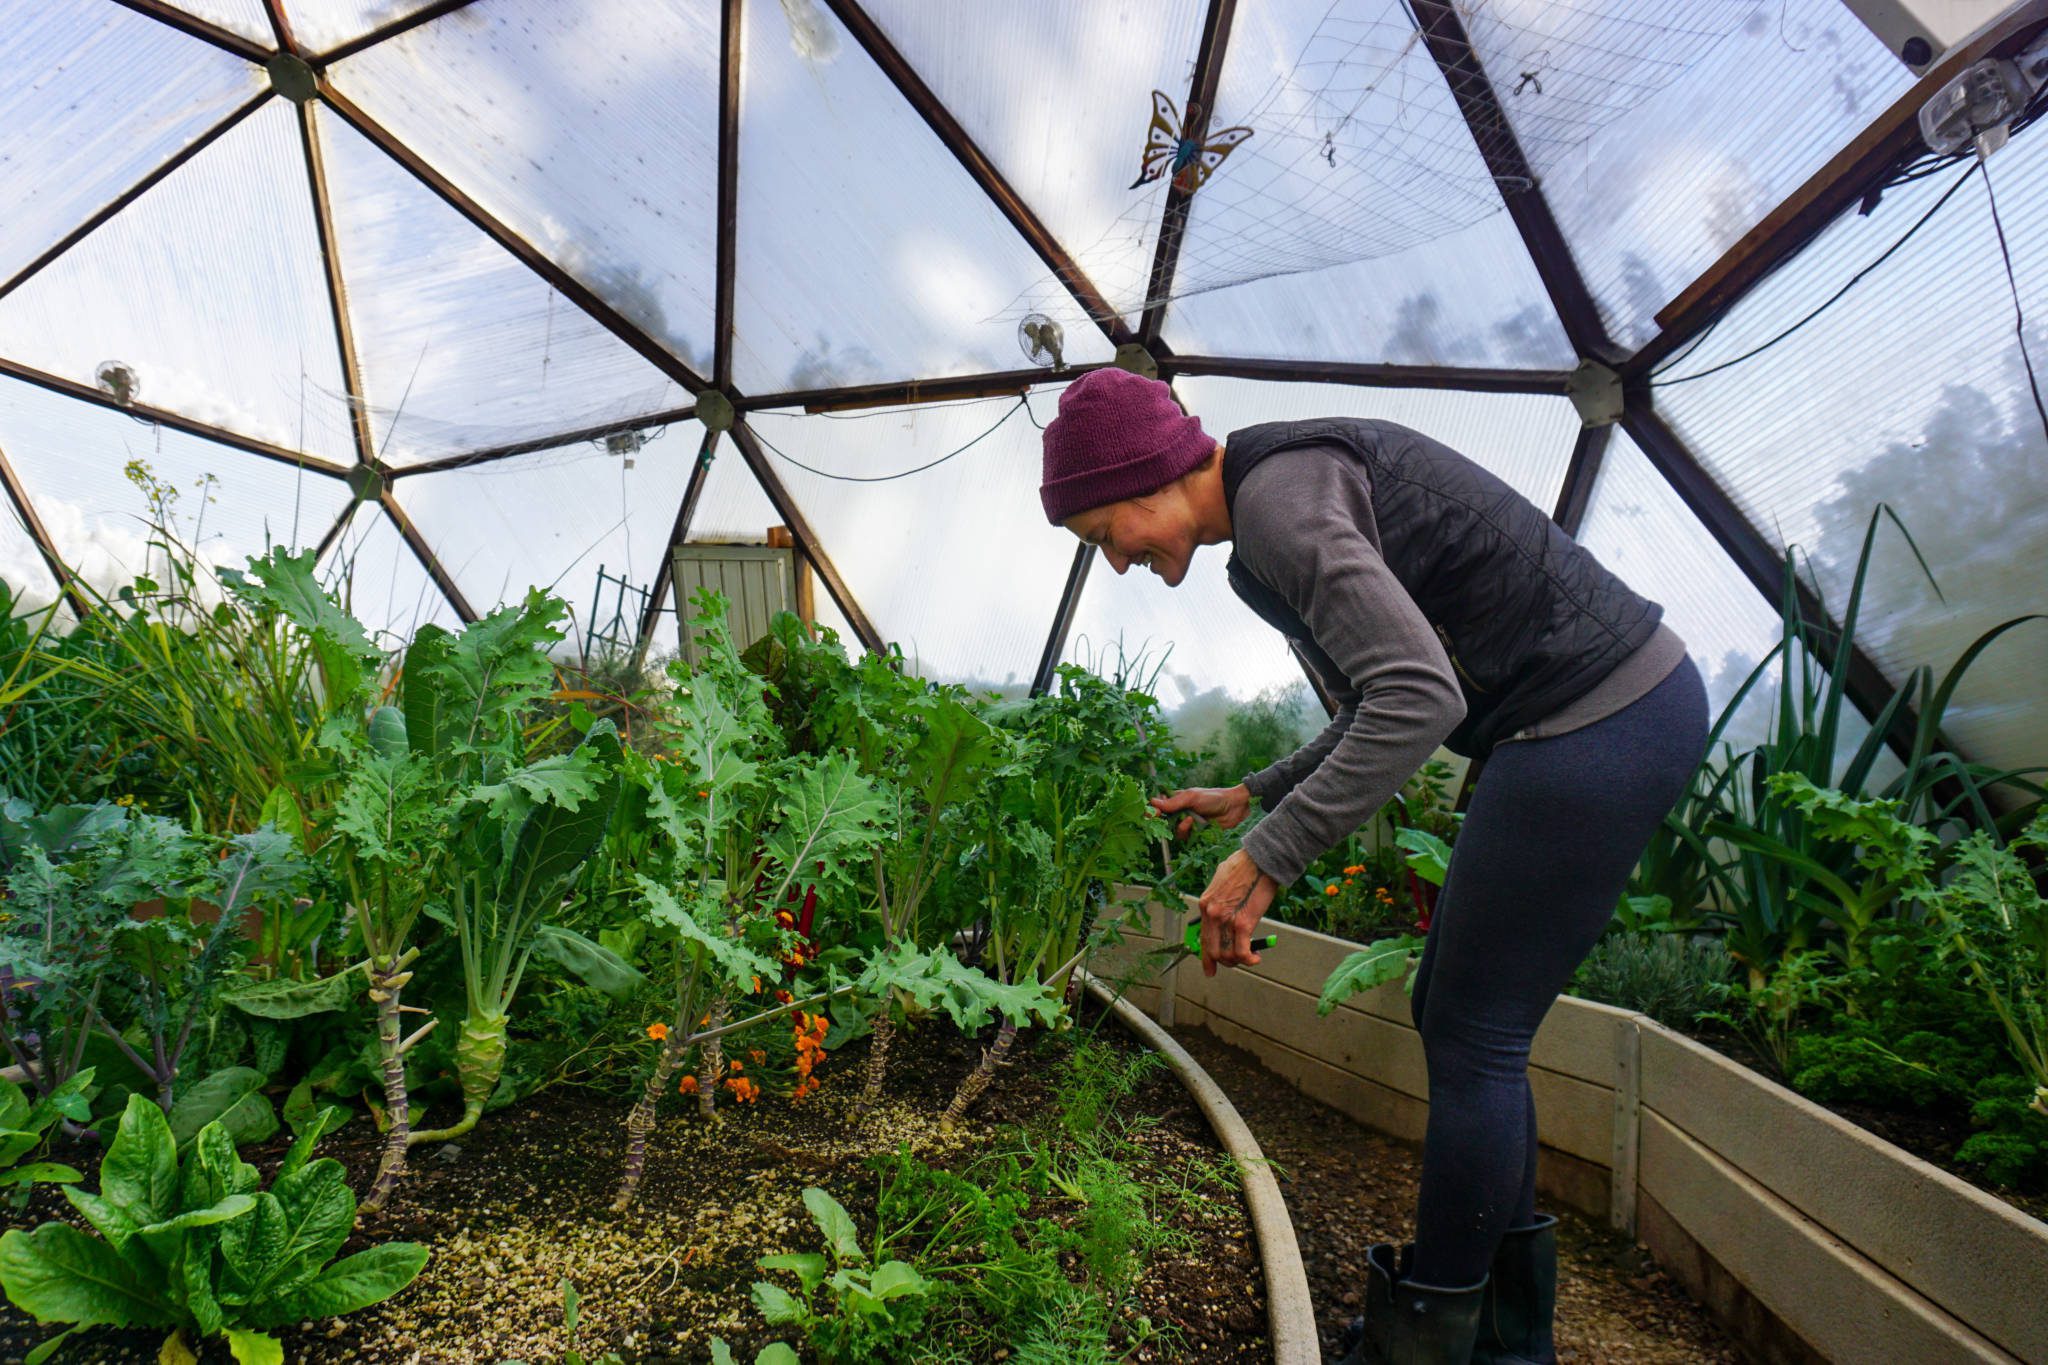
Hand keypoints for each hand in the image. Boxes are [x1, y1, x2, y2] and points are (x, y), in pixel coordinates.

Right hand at [1151, 784, 1251, 838]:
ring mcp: (1189, 824)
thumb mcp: (1192, 796)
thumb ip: (1174, 802)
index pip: (1160, 806)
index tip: (1149, 814)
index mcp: (1178, 800)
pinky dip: (1189, 833)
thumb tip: (1153, 802)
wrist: (1234, 807)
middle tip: (1162, 822)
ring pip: (1175, 832)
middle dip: (1163, 823)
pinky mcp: (1197, 834)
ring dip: (1180, 828)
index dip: (1153, 811)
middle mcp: (1181, 812)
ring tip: (1189, 820)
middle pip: (1165, 822)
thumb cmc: (1213, 797)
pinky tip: (1195, 825)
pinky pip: (1186, 838)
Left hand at [1196, 848, 1276, 976]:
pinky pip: (1242, 952)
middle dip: (1224, 962)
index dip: (1206, 957)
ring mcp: (1225, 920)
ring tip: (1250, 956)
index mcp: (1206, 903)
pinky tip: (1256, 957)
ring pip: (1226, 954)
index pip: (1202, 937)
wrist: (1260, 859)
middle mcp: (1211, 913)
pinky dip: (1249, 959)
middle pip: (1212, 950)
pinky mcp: (1243, 923)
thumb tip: (1225, 910)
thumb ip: (1220, 898)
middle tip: (1235, 963)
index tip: (1210, 968)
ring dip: (1239, 961)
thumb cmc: (1246, 866)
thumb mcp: (1222, 880)